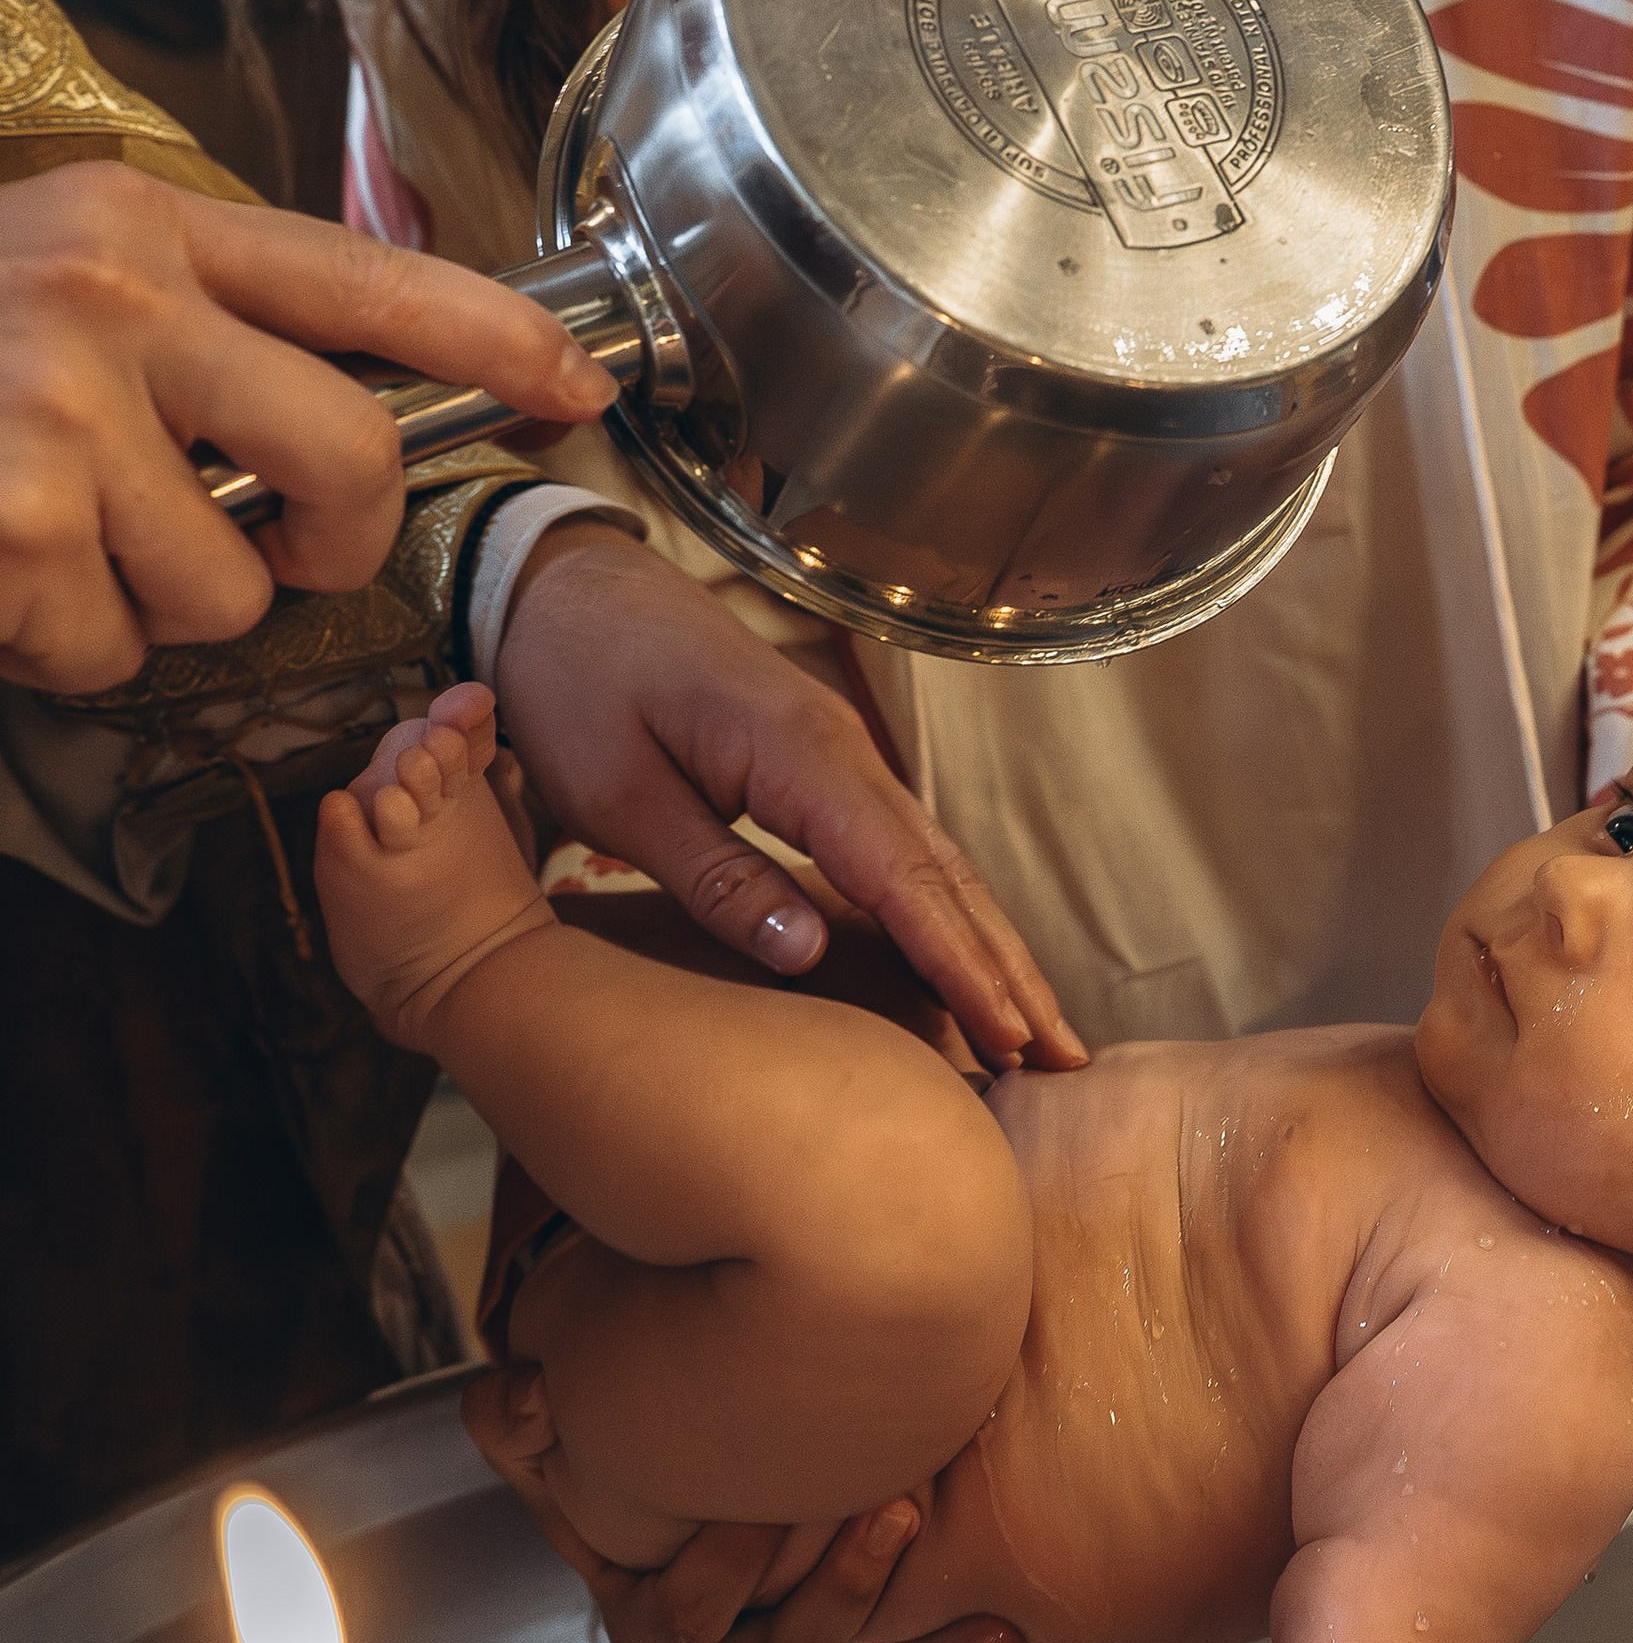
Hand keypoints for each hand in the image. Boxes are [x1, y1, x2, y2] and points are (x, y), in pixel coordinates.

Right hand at [0, 162, 614, 692]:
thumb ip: (201, 327)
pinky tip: (0, 576)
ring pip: (231, 586)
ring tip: (61, 543)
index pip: (369, 278)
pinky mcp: (16, 517)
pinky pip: (114, 646)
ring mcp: (61, 405)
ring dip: (158, 606)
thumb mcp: (66, 284)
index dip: (499, 343)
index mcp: (143, 227)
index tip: (579, 394)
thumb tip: (358, 421)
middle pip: (355, 457)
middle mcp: (114, 297)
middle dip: (334, 538)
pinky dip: (60, 647)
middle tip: (267, 544)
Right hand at [463, 1361, 1027, 1642]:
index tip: (751, 1504)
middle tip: (873, 1503)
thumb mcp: (544, 1422)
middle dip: (829, 1586)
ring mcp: (795, 1632)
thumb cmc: (618, 1429)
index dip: (716, 1575)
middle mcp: (728, 1638)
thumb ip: (515, 1417)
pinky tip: (1005, 1623)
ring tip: (914, 1516)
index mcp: (650, 1612)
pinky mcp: (858, 1621)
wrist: (693, 1425)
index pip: (680, 1621)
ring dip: (884, 1597)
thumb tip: (522, 1400)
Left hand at [492, 522, 1085, 1072]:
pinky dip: (945, 910)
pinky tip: (965, 959)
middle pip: (946, 871)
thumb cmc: (574, 684)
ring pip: (936, 861)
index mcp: (795, 750)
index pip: (899, 875)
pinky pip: (901, 848)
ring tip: (1036, 1026)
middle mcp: (840, 749)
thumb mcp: (617, 790)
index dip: (956, 961)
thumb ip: (713, 874)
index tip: (1005, 1034)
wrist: (560, 587)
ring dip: (989, 944)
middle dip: (1008, 966)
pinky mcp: (822, 765)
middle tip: (1063, 1055)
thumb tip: (806, 954)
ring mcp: (839, 754)